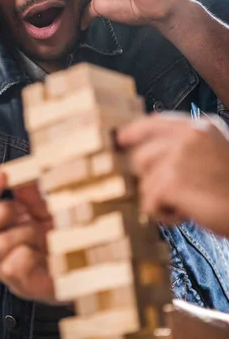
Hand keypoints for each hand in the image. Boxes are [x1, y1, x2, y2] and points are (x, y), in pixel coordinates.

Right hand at [0, 167, 55, 301]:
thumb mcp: (49, 204)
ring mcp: (9, 267)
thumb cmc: (65, 233)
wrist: (90, 262)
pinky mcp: (22, 286)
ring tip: (46, 236)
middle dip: (1, 213)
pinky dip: (29, 257)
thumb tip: (19, 170)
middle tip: (24, 211)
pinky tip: (46, 255)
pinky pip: (11, 268)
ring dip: (26, 234)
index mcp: (2, 223)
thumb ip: (32, 189)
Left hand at [117, 113, 228, 233]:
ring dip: (162, 200)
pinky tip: (189, 213)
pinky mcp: (171, 181)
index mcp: (202, 126)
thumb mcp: (217, 153)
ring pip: (145, 182)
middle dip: (153, 180)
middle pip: (142, 156)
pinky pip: (149, 203)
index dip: (134, 132)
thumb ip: (190, 146)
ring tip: (191, 203)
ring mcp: (178, 157)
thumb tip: (148, 152)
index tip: (120, 139)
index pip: (156, 122)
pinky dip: (165, 216)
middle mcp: (188, 136)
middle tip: (182, 194)